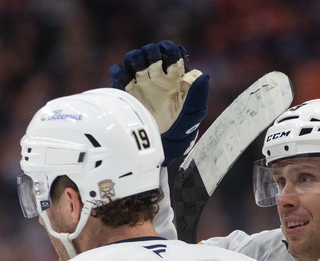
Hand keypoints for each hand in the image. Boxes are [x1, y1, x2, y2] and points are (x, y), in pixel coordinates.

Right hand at [109, 40, 209, 163]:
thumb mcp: (190, 118)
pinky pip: (118, 75)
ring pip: (134, 59)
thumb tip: (202, 75)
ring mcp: (139, 86)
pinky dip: (118, 71)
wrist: (153, 152)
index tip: (168, 55)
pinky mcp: (124, 94)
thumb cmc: (177, 137)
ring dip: (134, 58)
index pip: (172, 54)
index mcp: (174, 81)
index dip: (169, 49)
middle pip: (151, 53)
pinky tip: (123, 80)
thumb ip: (197, 96)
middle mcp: (156, 80)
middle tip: (151, 64)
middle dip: (150, 52)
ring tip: (137, 71)